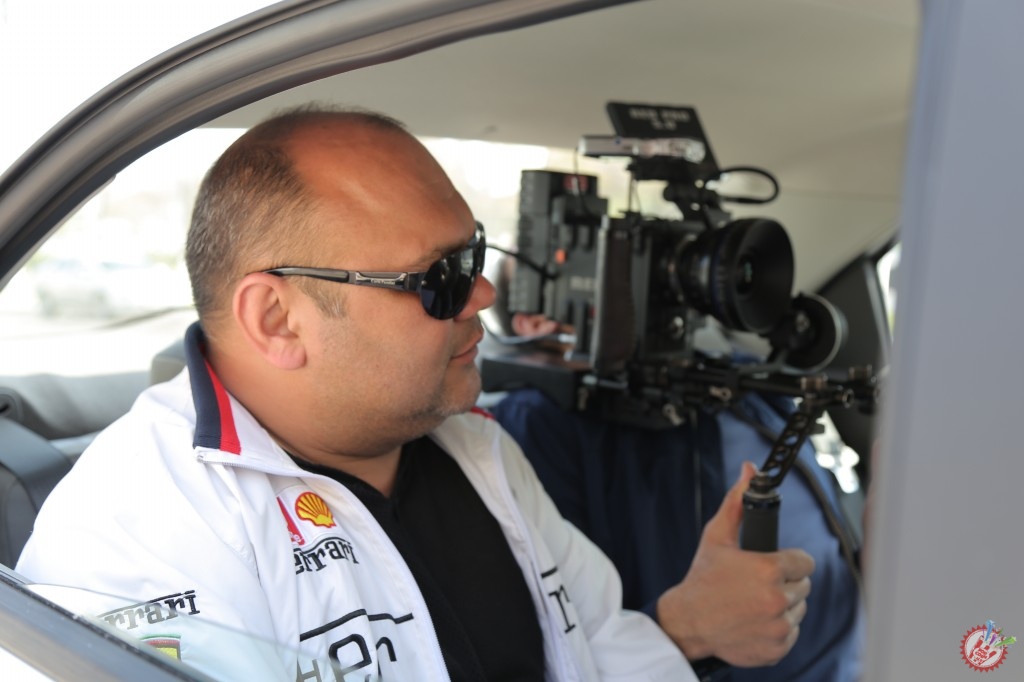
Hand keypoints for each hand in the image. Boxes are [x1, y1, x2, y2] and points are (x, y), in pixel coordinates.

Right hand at [656, 461, 814, 666]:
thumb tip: (750, 470)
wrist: (687, 622)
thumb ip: (737, 501)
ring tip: (754, 601)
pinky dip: (777, 628)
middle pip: (803, 586)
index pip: (805, 562)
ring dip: (782, 605)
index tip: (773, 564)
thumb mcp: (717, 536)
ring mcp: (778, 627)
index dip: (790, 561)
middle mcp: (777, 600)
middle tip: (757, 583)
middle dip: (784, 582)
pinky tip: (754, 620)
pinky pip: (791, 633)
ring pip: (799, 609)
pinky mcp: (777, 648)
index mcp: (768, 570)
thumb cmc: (703, 576)